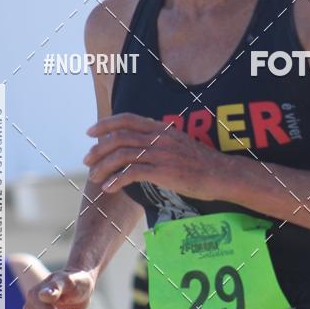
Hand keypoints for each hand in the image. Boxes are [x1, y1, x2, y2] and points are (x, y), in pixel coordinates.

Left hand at [84, 113, 226, 199]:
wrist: (222, 174)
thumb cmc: (200, 163)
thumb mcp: (178, 144)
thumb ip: (158, 142)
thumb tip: (137, 147)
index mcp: (161, 129)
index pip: (127, 119)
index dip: (105, 124)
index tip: (90, 133)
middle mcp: (159, 138)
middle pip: (119, 138)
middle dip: (98, 149)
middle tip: (87, 161)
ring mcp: (161, 154)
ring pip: (122, 155)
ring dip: (103, 167)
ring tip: (95, 178)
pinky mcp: (163, 172)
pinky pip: (132, 174)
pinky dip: (116, 180)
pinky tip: (109, 188)